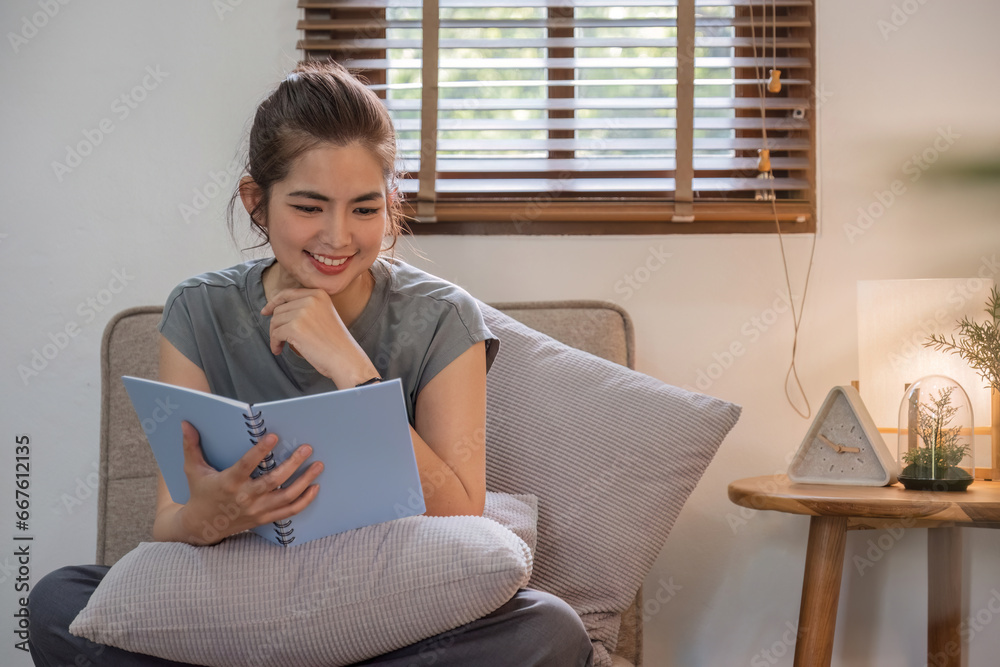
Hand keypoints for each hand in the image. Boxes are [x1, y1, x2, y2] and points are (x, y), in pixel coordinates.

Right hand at [175, 421, 322, 544]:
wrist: (202, 526)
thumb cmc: (200, 493)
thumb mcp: (192, 470)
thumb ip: (191, 446)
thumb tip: (185, 423)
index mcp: (228, 482)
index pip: (246, 465)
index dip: (260, 451)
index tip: (274, 436)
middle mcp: (245, 497)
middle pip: (273, 481)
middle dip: (293, 464)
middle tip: (307, 448)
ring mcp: (257, 510)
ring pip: (286, 496)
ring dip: (304, 481)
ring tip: (318, 465)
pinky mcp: (264, 518)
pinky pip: (289, 512)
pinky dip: (304, 501)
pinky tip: (315, 487)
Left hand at [260, 287, 375, 384]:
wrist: (345, 358)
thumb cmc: (335, 342)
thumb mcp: (324, 315)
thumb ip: (306, 308)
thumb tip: (276, 309)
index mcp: (318, 294)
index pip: (288, 293)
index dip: (274, 302)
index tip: (265, 311)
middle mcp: (310, 299)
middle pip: (279, 310)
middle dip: (276, 325)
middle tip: (280, 339)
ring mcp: (302, 312)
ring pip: (275, 321)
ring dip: (275, 335)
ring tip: (281, 346)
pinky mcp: (295, 327)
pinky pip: (275, 334)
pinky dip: (274, 343)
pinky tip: (280, 350)